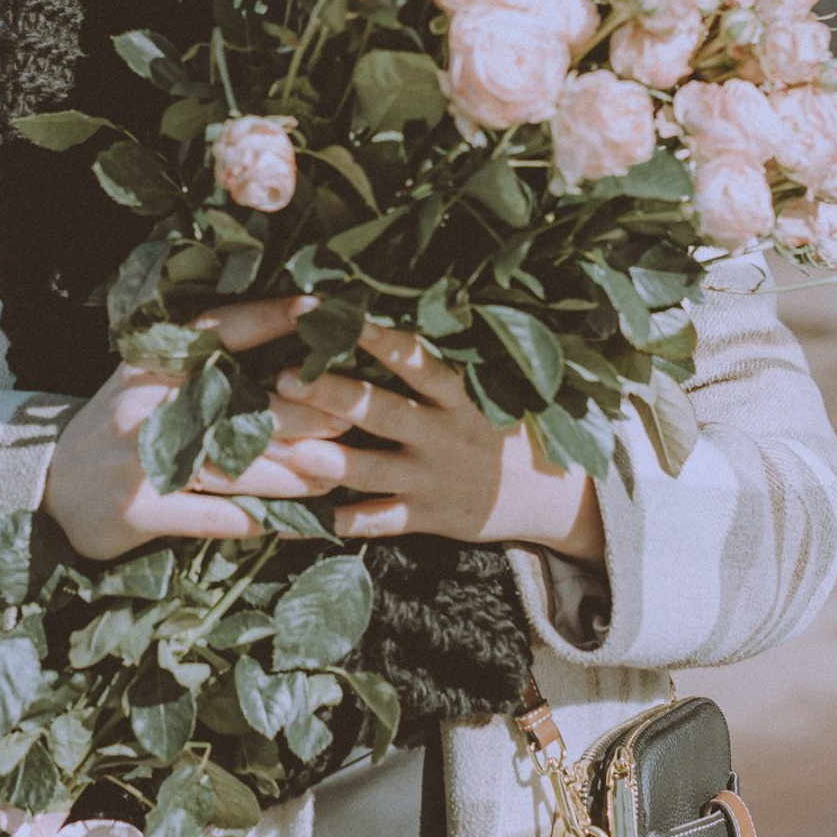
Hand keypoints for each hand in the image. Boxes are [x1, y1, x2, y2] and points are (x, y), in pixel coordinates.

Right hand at [42, 295, 347, 561]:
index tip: (317, 306)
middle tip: (350, 414)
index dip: (266, 317)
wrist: (46, 489)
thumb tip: (285, 360)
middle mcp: (146, 406)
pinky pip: (217, 517)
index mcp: (149, 366)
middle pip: (236, 404)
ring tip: (340, 470)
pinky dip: (265, 521)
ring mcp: (139, 460)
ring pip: (233, 465)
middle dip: (299, 412)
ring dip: (293, 471)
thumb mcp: (145, 384)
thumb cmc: (117, 430)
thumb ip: (200, 370)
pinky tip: (303, 522)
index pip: (215, 332)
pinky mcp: (140, 511)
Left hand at [275, 322, 605, 562]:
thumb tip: (400, 313)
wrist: (552, 496)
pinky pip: (377, 522)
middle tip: (286, 377)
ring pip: (372, 470)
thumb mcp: (490, 390)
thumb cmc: (508, 428)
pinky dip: (339, 523)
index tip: (336, 315)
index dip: (377, 338)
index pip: (415, 360)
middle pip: (381, 410)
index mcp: (459, 396)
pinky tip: (296, 520)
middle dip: (333, 394)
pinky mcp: (427, 516)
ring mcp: (432, 479)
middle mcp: (443, 434)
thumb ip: (444, 364)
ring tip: (284, 449)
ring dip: (327, 460)